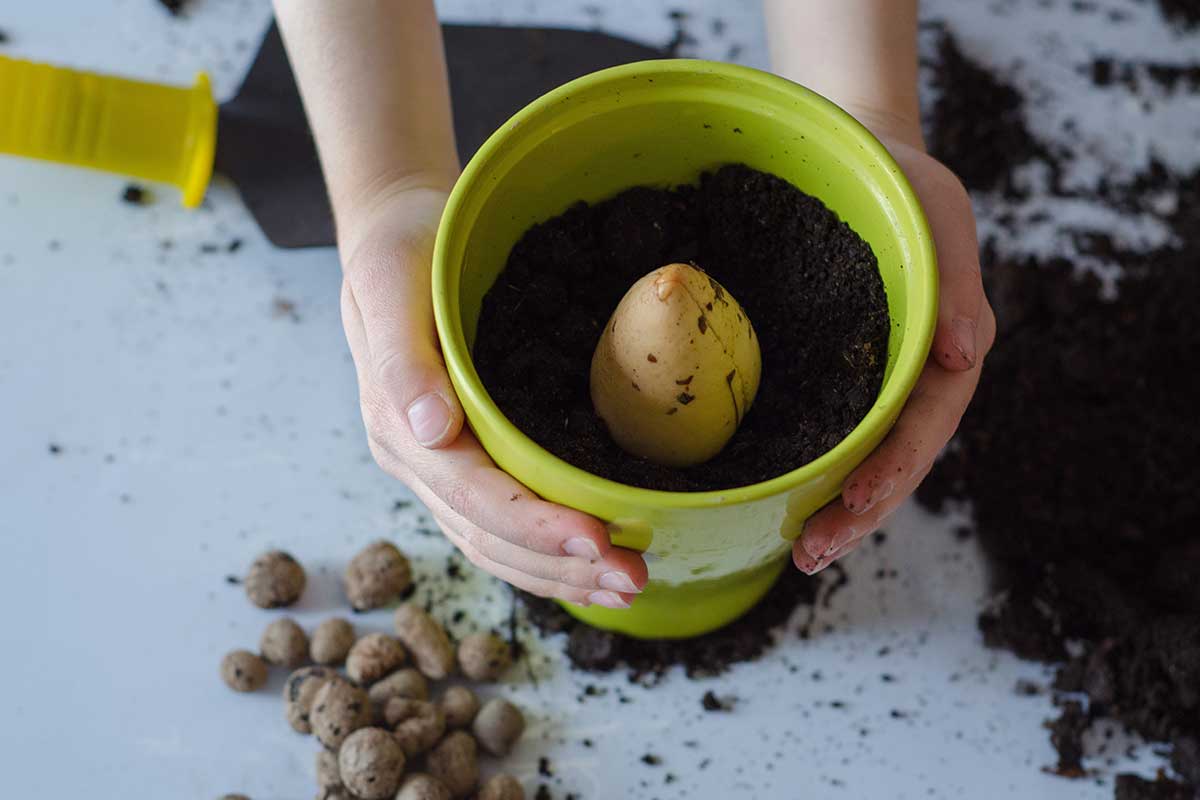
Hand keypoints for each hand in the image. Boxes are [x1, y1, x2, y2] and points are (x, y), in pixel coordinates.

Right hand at [340, 182, 647, 606]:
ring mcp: (438, 468)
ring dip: (562, 574)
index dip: (534, 525)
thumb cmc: (399, 250)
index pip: (472, 496)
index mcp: (398, 426)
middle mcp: (418, 459)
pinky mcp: (463, 462)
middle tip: (635, 578)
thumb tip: (430, 429)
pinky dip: (548, 553)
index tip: (596, 540)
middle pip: (489, 537)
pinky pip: (501, 527)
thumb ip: (401, 358)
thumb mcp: (387, 282)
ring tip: (629, 584)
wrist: (395, 234)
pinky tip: (594, 562)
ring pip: (497, 546)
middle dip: (561, 565)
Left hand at [793, 135, 996, 573]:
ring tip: (797, 551)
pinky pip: (823, 431)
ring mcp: (870, 383)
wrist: (858, 163)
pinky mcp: (829, 378)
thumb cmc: (905, 186)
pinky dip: (806, 471)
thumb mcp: (939, 212)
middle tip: (812, 553)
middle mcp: (910, 378)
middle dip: (858, 512)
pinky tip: (774, 500)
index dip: (895, 468)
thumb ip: (957, 281)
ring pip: (857, 458)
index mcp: (943, 348)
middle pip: (892, 460)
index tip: (858, 502)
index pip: (926, 424)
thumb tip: (968, 353)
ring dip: (833, 509)